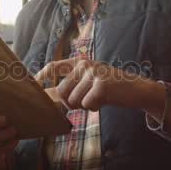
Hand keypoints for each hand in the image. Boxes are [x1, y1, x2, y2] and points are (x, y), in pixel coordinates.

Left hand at [34, 58, 165, 117]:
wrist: (136, 89)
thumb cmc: (109, 88)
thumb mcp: (88, 81)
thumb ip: (70, 84)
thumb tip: (46, 95)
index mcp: (79, 62)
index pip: (54, 67)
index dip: (41, 76)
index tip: (33, 84)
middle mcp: (84, 64)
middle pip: (61, 92)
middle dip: (71, 102)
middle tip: (86, 100)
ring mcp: (93, 73)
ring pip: (73, 101)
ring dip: (84, 105)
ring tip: (97, 98)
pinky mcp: (101, 85)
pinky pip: (87, 104)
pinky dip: (94, 107)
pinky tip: (104, 101)